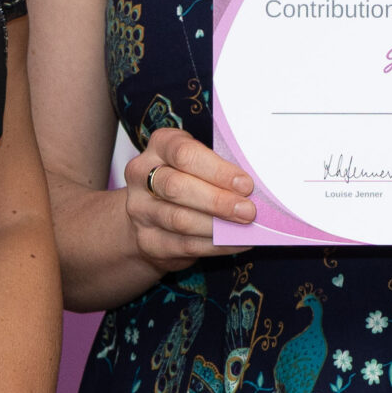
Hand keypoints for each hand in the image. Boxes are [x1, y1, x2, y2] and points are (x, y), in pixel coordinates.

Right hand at [125, 127, 255, 269]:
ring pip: (179, 219)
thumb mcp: (197, 163)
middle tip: (248, 210)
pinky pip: (185, 245)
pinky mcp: (148, 241)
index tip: (245, 184)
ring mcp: (140, 210)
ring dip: (217, 225)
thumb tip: (251, 187)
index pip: (183, 153)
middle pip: (177, 187)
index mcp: (159, 147)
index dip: (217, 170)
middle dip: (217, 200)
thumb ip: (217, 169)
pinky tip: (236, 242)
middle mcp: (141, 175)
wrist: (150, 216)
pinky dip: (216, 246)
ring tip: (244, 227)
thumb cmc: (186, 180)